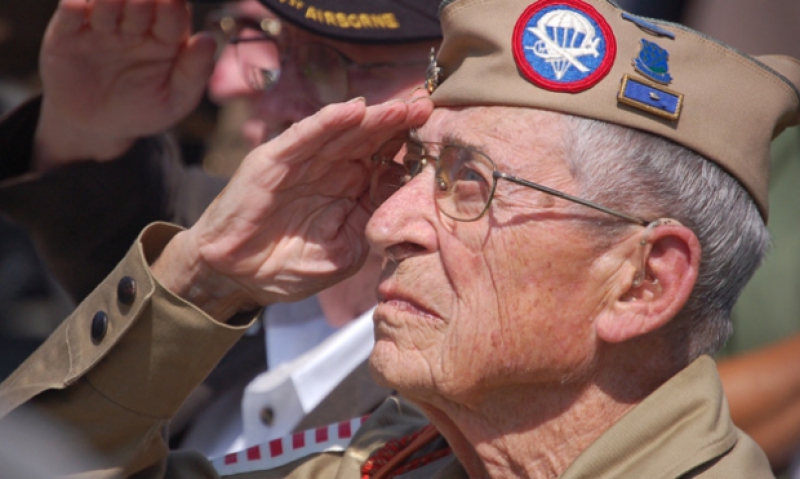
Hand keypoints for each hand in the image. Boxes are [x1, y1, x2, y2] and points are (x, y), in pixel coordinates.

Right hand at [34, 0, 215, 169]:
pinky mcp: (67, 33)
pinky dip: (74, 7)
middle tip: (141, 2)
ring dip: (110, 1)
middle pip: (139, 2)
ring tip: (112, 4)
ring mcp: (101, 26)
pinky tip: (79, 8)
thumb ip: (194, 73)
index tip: (171, 3)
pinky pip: (69, 14)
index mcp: (166, 37)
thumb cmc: (143, 109)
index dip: (172, 6)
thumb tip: (207, 40)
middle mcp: (134, 25)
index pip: (173, 12)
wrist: (97, 128)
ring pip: (105, 3)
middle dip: (141, 1)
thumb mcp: (175, 100)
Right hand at [153, 96, 432, 320]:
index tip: (441, 141)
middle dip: (399, 124)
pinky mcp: (274, 160)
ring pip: (343, 131)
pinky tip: (354, 110)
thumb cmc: (289, 264)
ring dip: (373, 117)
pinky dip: (329, 121)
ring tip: (401, 106)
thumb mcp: (344, 251)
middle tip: (428, 109)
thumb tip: (406, 207)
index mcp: (350, 189)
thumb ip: (370, 226)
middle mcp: (330, 169)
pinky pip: (305, 136)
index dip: (410, 150)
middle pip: (370, 138)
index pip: (385, 161)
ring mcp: (303, 162)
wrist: (239, 276)